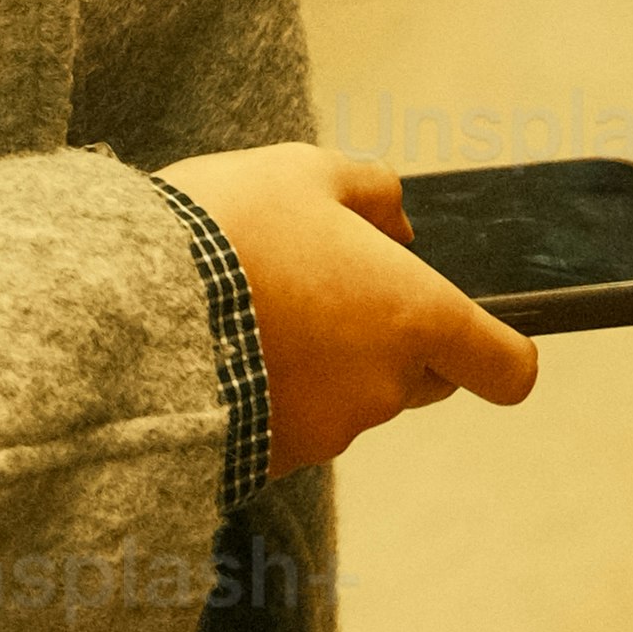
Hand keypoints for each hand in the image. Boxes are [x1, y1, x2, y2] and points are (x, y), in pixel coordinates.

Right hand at [160, 141, 539, 477]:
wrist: (125, 307)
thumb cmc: (227, 227)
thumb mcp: (302, 172)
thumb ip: (371, 191)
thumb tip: (399, 222)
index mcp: (414, 315)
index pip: (506, 368)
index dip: (501, 353)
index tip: (477, 334)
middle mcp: (385, 386)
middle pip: (424, 377)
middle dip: (391, 340)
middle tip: (322, 289)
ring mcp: (329, 431)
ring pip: (352, 399)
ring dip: (323, 365)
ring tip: (252, 309)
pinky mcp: (273, 459)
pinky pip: (293, 425)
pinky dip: (274, 395)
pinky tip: (223, 348)